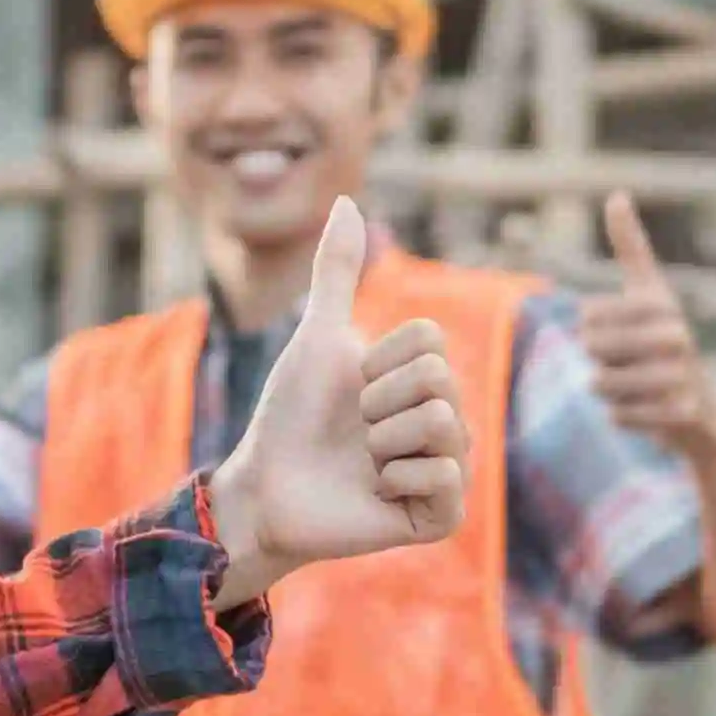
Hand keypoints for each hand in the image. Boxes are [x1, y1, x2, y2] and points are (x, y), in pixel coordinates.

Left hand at [206, 199, 472, 603]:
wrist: (266, 487)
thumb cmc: (290, 414)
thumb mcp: (316, 336)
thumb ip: (336, 271)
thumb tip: (345, 200)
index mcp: (425, 380)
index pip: (430, 341)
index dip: (378, 360)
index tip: (353, 387)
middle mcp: (446, 421)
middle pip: (438, 380)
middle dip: (378, 402)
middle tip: (356, 430)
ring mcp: (448, 469)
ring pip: (443, 425)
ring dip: (383, 442)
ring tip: (365, 462)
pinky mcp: (442, 515)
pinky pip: (445, 479)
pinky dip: (397, 480)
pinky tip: (377, 493)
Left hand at [586, 193, 715, 458]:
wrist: (703, 410)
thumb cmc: (663, 343)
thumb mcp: (649, 291)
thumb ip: (631, 246)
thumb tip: (617, 193)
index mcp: (663, 305)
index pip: (588, 314)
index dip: (590, 327)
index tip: (618, 330)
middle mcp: (677, 336)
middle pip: (592, 348)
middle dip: (599, 361)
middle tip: (628, 364)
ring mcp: (682, 376)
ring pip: (601, 384)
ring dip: (607, 390)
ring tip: (632, 387)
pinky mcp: (683, 413)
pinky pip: (619, 416)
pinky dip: (620, 416)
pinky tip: (641, 410)